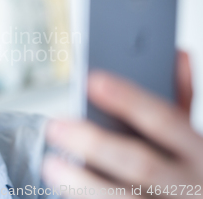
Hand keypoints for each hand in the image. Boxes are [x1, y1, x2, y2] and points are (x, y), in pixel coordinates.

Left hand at [43, 51, 202, 197]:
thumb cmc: (186, 169)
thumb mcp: (190, 138)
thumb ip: (179, 99)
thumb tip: (177, 54)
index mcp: (199, 151)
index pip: (165, 120)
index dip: (129, 99)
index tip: (92, 79)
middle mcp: (188, 183)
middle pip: (140, 163)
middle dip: (94, 143)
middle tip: (55, 126)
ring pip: (123, 198)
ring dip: (82, 180)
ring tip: (50, 163)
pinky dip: (84, 198)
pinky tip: (62, 186)